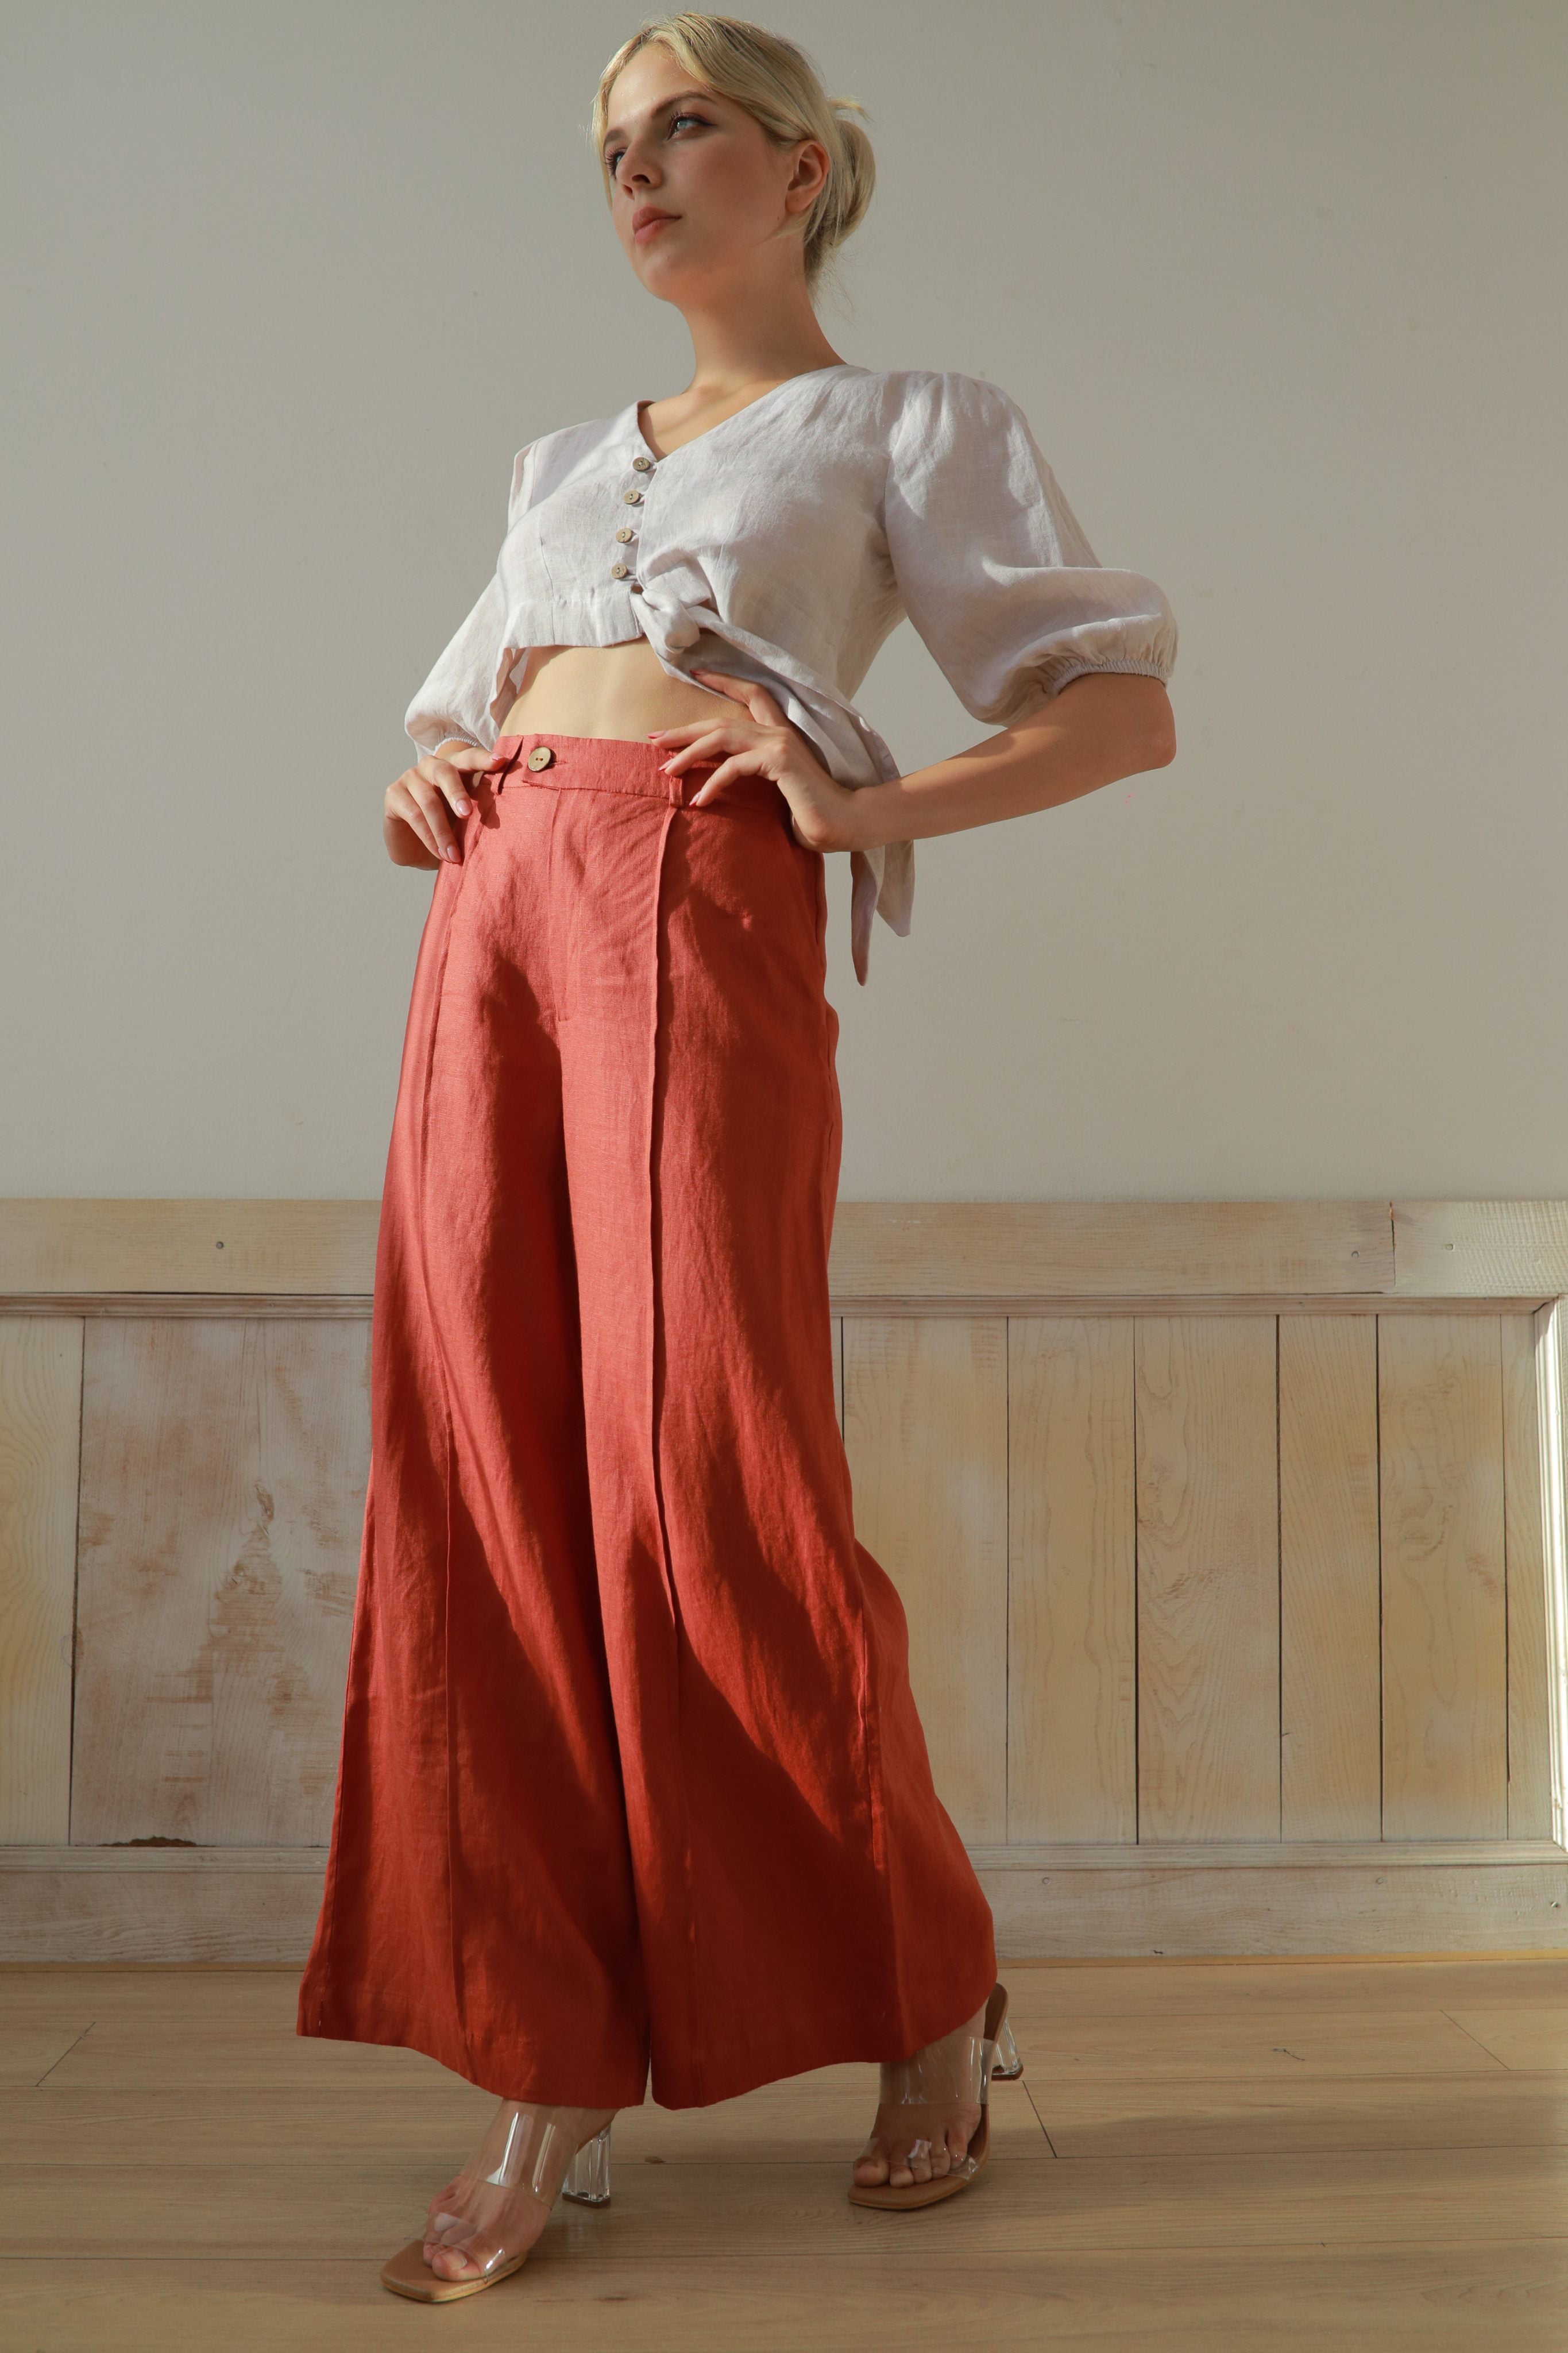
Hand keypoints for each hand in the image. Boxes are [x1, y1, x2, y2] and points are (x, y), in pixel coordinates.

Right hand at [383, 741, 491, 867]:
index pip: (469, 758)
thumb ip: (481, 808)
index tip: (500, 761)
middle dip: (457, 793)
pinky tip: (439, 853)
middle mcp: (431, 766)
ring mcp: (410, 777)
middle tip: (467, 814)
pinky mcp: (393, 793)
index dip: (483, 759)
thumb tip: (507, 810)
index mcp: (454, 766)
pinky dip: (429, 838)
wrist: (419, 850)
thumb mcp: (468, 819)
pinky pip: (414, 815)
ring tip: (454, 855)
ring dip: (443, 832)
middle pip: (445, 772)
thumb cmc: (450, 829)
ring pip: (429, 801)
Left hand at [647, 671, 860, 853]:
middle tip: (654, 740)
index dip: (724, 680)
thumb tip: (725, 791)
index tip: (696, 674)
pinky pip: (734, 766)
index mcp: (781, 735)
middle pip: (722, 718)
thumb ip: (756, 783)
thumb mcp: (777, 794)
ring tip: (665, 771)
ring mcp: (780, 742)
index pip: (752, 694)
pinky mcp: (779, 759)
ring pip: (721, 736)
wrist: (847, 823)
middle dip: (684, 730)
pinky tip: (700, 800)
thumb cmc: (814, 816)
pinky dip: (713, 783)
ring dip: (689, 753)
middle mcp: (779, 732)